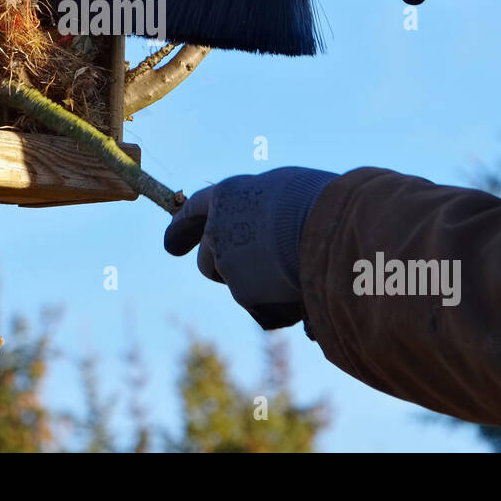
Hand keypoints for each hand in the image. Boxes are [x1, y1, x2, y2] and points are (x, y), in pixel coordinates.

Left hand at [164, 167, 337, 329]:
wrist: (329, 227)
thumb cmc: (321, 202)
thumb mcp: (289, 193)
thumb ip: (267, 211)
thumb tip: (273, 232)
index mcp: (228, 195)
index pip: (194, 210)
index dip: (182, 228)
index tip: (172, 245)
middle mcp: (218, 230)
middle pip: (207, 259)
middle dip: (223, 268)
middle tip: (252, 273)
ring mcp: (228, 264)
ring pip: (238, 285)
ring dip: (259, 286)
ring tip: (298, 273)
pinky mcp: (244, 294)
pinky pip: (265, 307)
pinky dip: (282, 305)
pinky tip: (306, 290)